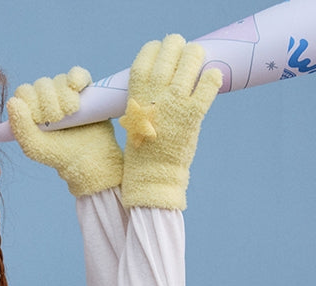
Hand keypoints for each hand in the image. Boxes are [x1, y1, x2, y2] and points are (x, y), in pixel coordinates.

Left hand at [6, 68, 122, 196]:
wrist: (87, 157)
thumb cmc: (57, 154)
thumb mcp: (33, 146)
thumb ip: (20, 126)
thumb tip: (14, 101)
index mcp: (29, 110)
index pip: (24, 92)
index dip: (32, 103)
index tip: (41, 121)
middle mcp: (45, 98)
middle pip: (41, 85)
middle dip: (49, 104)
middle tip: (58, 120)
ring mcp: (64, 92)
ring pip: (59, 80)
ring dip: (64, 97)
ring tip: (71, 113)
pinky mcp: (83, 89)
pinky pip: (76, 73)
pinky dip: (76, 78)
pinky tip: (78, 89)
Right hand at [119, 34, 221, 208]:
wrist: (153, 175)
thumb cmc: (144, 147)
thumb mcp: (135, 118)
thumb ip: (147, 97)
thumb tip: (165, 78)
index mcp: (137, 94)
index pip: (147, 54)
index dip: (157, 49)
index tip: (163, 54)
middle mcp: (155, 93)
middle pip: (171, 48)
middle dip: (180, 47)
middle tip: (185, 56)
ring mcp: (175, 102)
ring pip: (192, 58)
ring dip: (197, 56)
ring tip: (198, 64)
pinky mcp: (193, 113)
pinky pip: (210, 82)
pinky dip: (213, 77)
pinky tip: (212, 79)